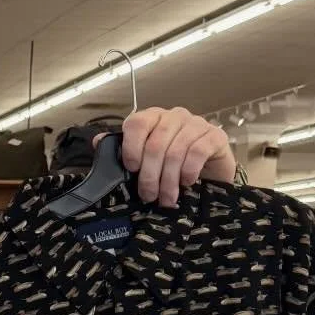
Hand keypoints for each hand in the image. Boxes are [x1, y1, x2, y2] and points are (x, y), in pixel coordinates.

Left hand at [112, 107, 235, 207]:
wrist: (209, 175)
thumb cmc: (172, 167)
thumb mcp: (145, 161)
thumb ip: (123, 151)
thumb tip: (98, 141)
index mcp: (153, 118)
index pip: (137, 122)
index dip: (131, 147)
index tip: (132, 169)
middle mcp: (174, 116)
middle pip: (156, 143)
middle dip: (150, 175)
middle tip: (148, 196)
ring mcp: (197, 124)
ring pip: (176, 151)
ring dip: (169, 180)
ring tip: (166, 198)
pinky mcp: (216, 136)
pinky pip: (197, 151)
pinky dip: (188, 171)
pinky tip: (186, 183)